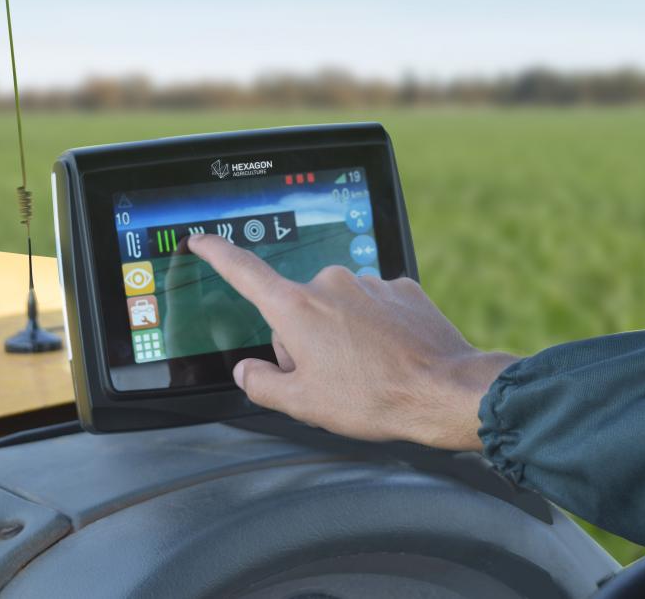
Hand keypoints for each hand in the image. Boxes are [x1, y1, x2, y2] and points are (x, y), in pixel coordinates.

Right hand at [187, 234, 519, 450]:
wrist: (443, 390)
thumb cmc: (374, 398)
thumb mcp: (303, 404)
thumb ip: (262, 385)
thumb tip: (248, 372)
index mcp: (296, 308)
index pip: (244, 271)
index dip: (217, 253)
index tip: (201, 240)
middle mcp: (329, 284)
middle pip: (296, 308)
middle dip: (301, 340)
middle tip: (327, 378)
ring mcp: (368, 282)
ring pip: (335, 308)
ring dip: (339, 335)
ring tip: (364, 372)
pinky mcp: (400, 288)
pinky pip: (371, 306)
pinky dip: (372, 329)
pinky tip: (387, 356)